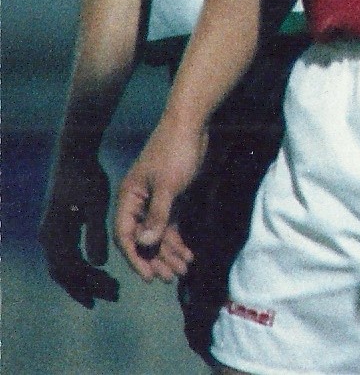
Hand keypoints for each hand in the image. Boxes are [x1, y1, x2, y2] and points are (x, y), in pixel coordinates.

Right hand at [41, 153, 118, 305]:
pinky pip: (69, 253)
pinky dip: (85, 264)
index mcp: (55, 235)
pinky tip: (101, 267)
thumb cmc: (86, 178)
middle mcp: (49, 237)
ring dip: (88, 277)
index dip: (85, 286)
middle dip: (88, 286)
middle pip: (66, 272)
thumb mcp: (95, 206)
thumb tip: (99, 264)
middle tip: (113, 295)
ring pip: (67, 264)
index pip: (69, 271)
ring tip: (112, 285)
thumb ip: (96, 234)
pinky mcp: (60, 226)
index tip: (104, 298)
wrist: (74, 155)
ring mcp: (52, 232)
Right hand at [114, 121, 204, 281]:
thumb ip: (157, 216)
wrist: (191, 123)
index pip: (126, 236)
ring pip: (158, 234)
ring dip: (169, 253)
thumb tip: (145, 244)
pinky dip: (178, 240)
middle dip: (156, 259)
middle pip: (143, 238)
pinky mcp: (171, 197)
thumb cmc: (176, 151)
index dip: (136, 258)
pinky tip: (188, 254)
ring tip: (183, 271)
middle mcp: (138, 202)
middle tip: (169, 279)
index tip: (148, 276)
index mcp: (128, 199)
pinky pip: (170, 224)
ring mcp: (154, 200)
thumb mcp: (168, 186)